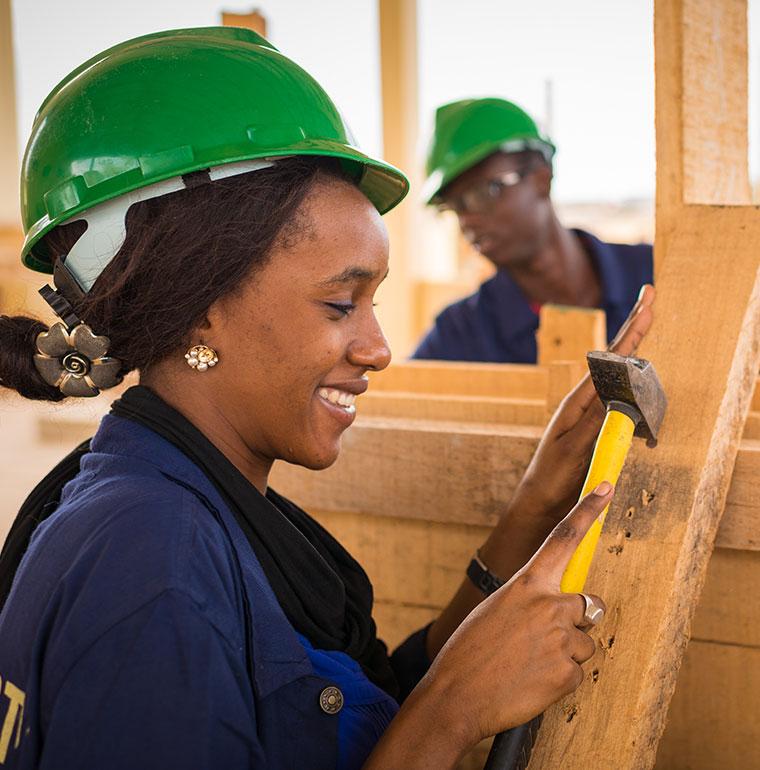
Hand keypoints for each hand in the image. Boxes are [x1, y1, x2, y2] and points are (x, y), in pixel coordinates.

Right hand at [415, 485, 611, 748]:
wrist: (457, 696)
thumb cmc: (470, 650)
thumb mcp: (495, 611)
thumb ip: (530, 603)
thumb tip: (559, 613)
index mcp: (527, 584)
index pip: (563, 538)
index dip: (587, 510)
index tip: (606, 487)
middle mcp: (550, 605)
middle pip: (589, 605)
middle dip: (577, 621)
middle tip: (547, 639)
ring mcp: (562, 639)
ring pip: (584, 644)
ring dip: (565, 654)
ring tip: (529, 665)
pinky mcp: (568, 673)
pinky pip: (576, 673)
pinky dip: (558, 679)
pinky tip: (531, 682)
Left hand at [513, 285, 654, 522]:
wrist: (540, 500)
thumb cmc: (552, 475)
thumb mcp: (574, 448)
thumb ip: (596, 421)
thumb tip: (617, 392)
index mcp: (578, 401)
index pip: (608, 361)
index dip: (630, 334)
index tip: (647, 307)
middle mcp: (585, 402)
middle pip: (615, 359)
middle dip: (634, 328)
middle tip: (651, 297)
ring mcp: (592, 414)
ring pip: (620, 377)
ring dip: (634, 352)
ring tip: (646, 320)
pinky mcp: (597, 428)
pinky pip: (621, 402)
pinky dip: (635, 388)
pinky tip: (639, 376)